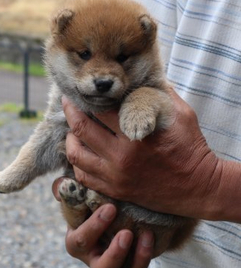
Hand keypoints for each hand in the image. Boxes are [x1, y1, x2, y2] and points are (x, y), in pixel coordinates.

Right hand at [52, 183, 153, 267]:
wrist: (109, 212)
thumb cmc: (89, 201)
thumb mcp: (78, 195)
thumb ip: (67, 188)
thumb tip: (64, 183)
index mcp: (76, 241)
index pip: (80, 240)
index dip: (95, 226)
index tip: (111, 207)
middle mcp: (92, 258)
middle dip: (114, 252)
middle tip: (127, 233)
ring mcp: (110, 265)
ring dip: (134, 260)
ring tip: (142, 236)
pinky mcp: (126, 267)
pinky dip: (143, 257)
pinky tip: (149, 237)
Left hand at [62, 90, 227, 220]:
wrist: (200, 188)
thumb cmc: (191, 149)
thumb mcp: (181, 115)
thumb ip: (161, 94)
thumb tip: (146, 76)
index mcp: (135, 135)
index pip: (100, 110)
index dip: (87, 97)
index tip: (81, 89)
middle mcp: (120, 157)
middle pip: (81, 129)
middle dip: (70, 111)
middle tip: (67, 102)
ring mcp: (114, 177)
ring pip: (76, 155)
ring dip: (70, 138)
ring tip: (72, 129)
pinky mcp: (115, 191)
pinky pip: (83, 177)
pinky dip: (77, 163)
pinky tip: (81, 152)